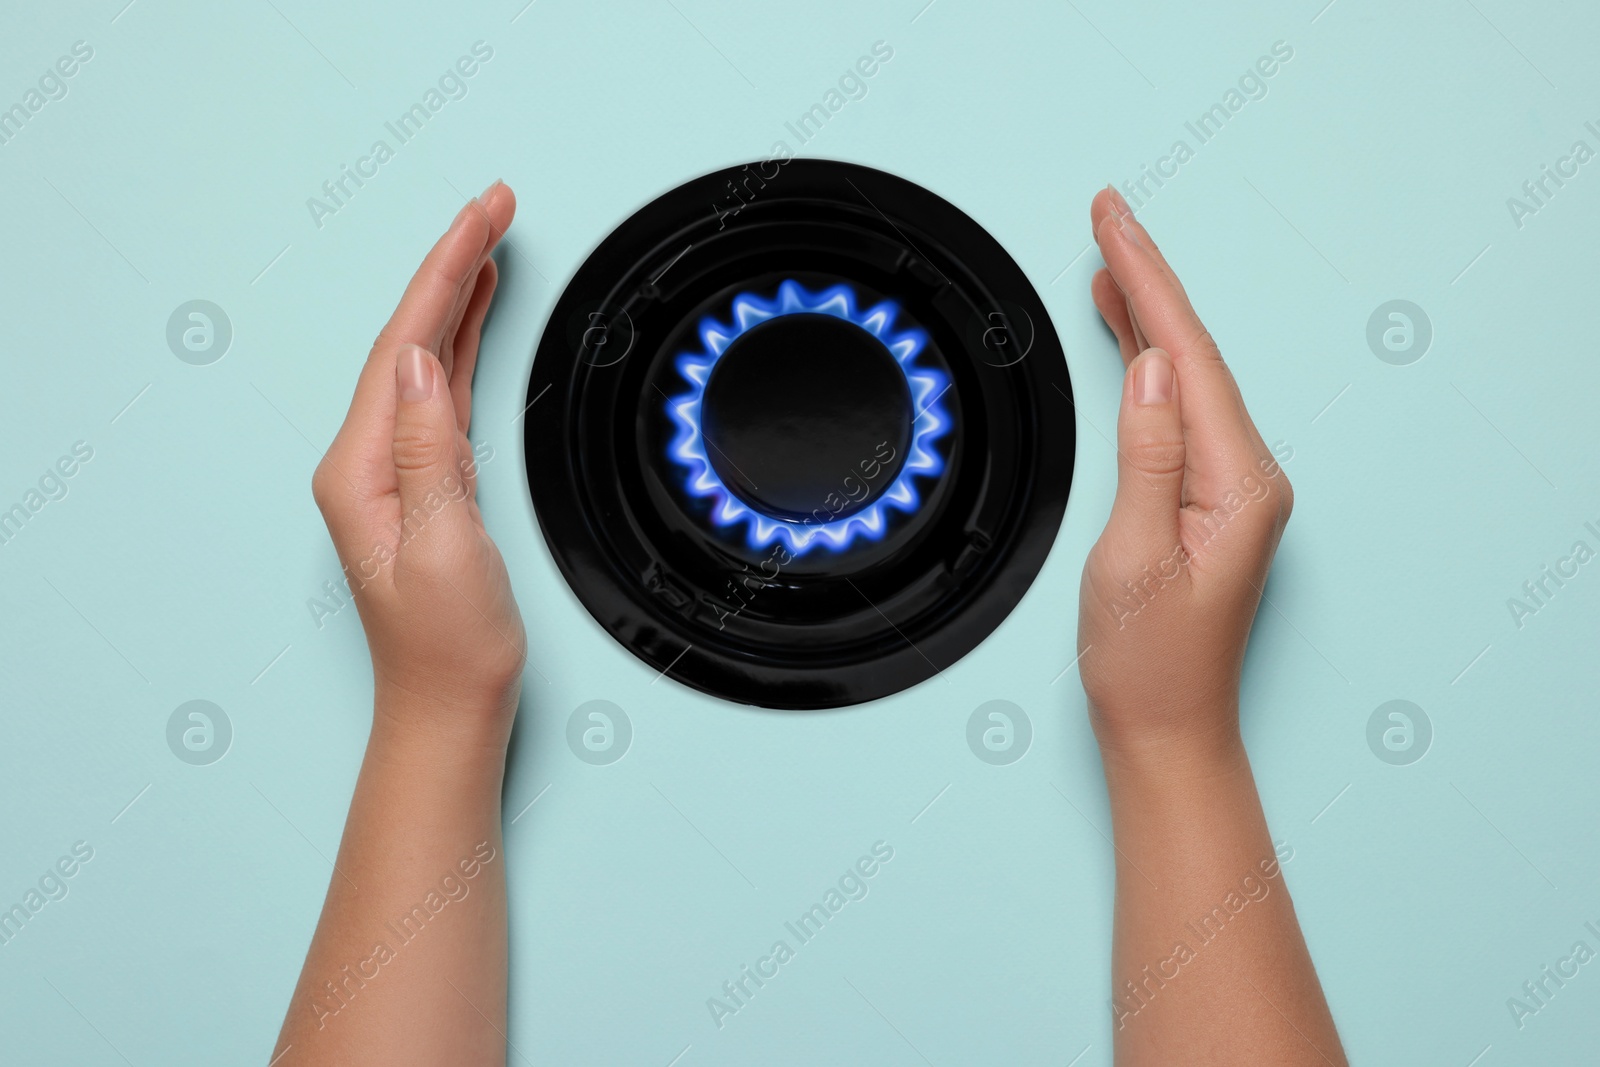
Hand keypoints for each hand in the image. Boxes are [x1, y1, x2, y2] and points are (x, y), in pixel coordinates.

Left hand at [311, 181, 525, 748]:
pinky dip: (457, 346)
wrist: (448, 707)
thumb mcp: (446, 546)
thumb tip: (415, 360)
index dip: (444, 271)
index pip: (401, 344)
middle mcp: (365, 461)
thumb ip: (429, 449)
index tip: (482, 216)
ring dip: (455, 297)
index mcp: (360, 469)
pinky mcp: (422, 484)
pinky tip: (471, 320)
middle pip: (407, 337)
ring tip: (488, 242)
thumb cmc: (449, 645)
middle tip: (495, 204)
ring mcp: (391, 471)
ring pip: (422, 359)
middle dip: (452, 265)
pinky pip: (436, 394)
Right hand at [1077, 187, 1292, 766]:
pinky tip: (1128, 342)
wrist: (1167, 728)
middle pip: (1192, 353)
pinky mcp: (1209, 498)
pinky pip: (1179, 410)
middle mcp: (1248, 475)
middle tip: (1106, 213)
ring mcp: (1232, 486)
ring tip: (1108, 262)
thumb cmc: (1149, 661)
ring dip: (1145, 316)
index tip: (1112, 224)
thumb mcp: (1134, 559)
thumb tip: (1150, 370)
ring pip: (1185, 376)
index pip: (1188, 357)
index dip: (1147, 283)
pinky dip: (1148, 365)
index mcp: (1239, 483)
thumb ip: (1147, 458)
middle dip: (1147, 280)